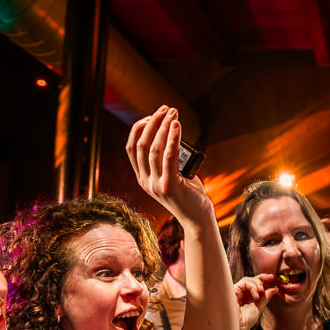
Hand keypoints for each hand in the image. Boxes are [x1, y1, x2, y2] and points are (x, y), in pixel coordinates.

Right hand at [125, 106, 210, 223]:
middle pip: (142, 145)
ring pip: (154, 149)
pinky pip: (168, 157)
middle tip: (166, 109)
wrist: (198, 220)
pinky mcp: (170, 186)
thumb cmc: (190, 196)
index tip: (153, 115)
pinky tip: (177, 126)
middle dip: (153, 122)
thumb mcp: (175, 176)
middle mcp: (145, 182)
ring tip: (174, 113)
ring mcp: (156, 185)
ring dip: (164, 127)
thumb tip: (174, 135)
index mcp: (143, 178)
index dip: (139, 128)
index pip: (131, 148)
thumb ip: (170, 160)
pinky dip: (172, 139)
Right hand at [233, 273, 277, 329]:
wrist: (238, 327)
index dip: (264, 282)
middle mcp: (240, 294)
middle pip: (251, 280)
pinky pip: (244, 282)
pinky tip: (256, 296)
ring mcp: (236, 291)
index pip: (255, 286)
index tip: (274, 281)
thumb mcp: (259, 308)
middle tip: (271, 278)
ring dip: (258, 284)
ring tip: (262, 292)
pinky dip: (253, 287)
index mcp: (246, 298)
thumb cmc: (245, 322)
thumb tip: (274, 289)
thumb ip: (265, 298)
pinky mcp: (232, 289)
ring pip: (248, 280)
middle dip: (263, 278)